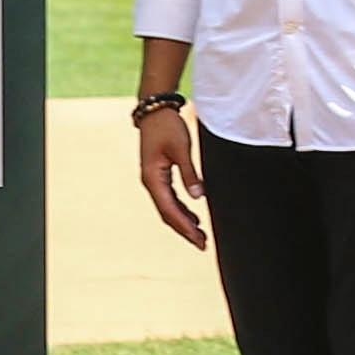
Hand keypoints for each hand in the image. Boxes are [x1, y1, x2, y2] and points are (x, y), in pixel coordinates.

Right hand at [138, 107, 206, 249]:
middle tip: (203, 244)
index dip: (185, 227)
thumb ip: (189, 173)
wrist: (155, 110)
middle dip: (185, 230)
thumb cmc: (168, 126)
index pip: (170, 210)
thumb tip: (197, 197)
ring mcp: (154, 180)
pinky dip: (181, 210)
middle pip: (168, 214)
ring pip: (168, 208)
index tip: (199, 239)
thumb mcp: (182, 148)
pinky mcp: (159, 175)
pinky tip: (193, 217)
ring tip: (200, 235)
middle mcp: (151, 183)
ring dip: (183, 222)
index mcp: (153, 179)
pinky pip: (169, 199)